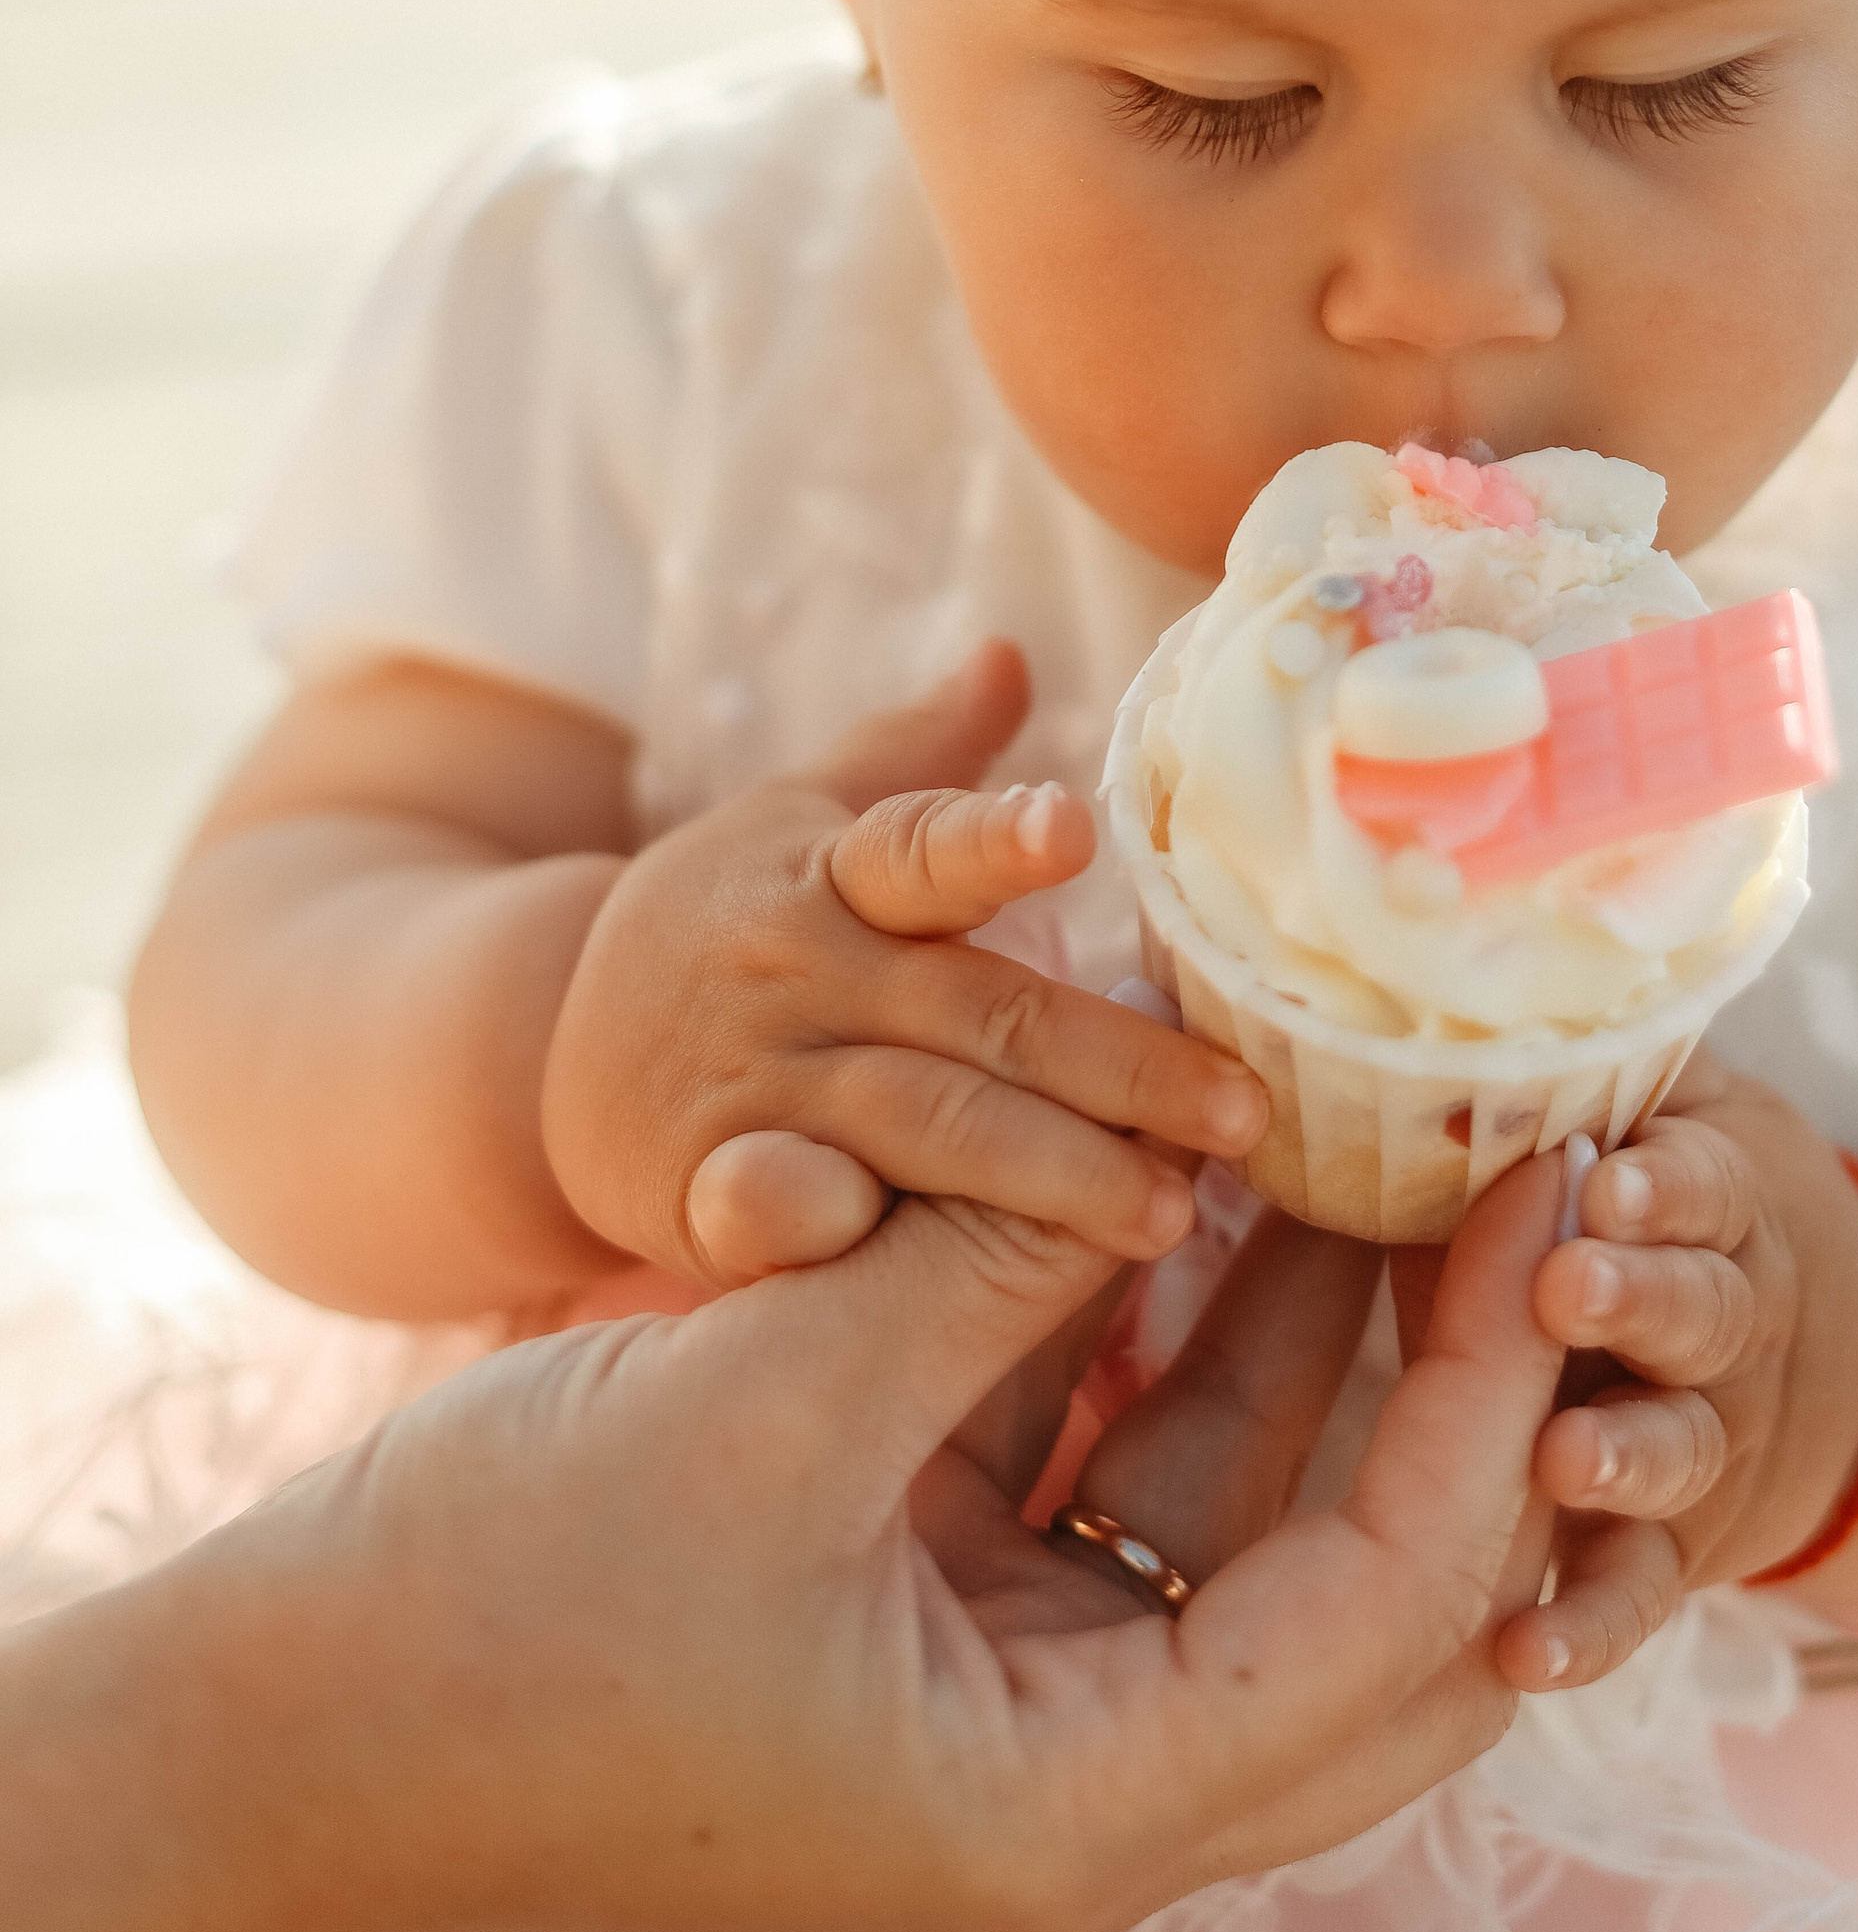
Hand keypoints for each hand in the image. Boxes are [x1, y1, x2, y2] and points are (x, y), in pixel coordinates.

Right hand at [0, 1151, 1571, 1931]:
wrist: (280, 1718)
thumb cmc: (501, 1607)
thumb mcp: (778, 1403)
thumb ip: (994, 1259)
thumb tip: (1183, 1134)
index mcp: (1076, 1812)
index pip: (1394, 1609)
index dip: (1488, 1396)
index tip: (1545, 1201)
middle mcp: (1080, 1786)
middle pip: (1369, 1595)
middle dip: (1452, 1383)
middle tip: (1525, 1178)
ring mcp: (1012, 1703)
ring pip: (1240, 1506)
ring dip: (1305, 1324)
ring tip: (1393, 1121)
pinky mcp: (938, 1615)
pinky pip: (1110, 1467)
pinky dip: (1157, 1329)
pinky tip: (1204, 1166)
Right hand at [539, 641, 1264, 1284]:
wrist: (539, 1054)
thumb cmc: (730, 926)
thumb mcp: (802, 817)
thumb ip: (920, 753)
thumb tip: (1014, 648)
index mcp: (829, 870)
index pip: (921, 846)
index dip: (995, 838)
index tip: (1073, 829)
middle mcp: (797, 973)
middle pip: (972, 1015)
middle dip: (1115, 1068)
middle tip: (1243, 1114)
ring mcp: (754, 1088)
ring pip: (920, 1130)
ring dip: (1048, 1175)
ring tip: (1168, 1218)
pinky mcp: (710, 1197)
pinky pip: (787, 1224)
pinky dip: (843, 1240)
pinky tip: (936, 1283)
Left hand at [1504, 1061, 1857, 1685]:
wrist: (1846, 1362)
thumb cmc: (1684, 1204)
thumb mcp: (1672, 1119)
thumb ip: (1583, 1075)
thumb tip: (1447, 974)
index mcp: (1724, 1202)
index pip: (1708, 1185)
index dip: (1664, 1187)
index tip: (1609, 1176)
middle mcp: (1734, 1327)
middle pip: (1702, 1314)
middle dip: (1639, 1301)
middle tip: (1568, 1288)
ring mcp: (1714, 1446)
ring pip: (1677, 1453)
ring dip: (1620, 1457)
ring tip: (1561, 1460)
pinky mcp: (1680, 1552)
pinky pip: (1636, 1595)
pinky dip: (1586, 1629)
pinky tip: (1523, 1658)